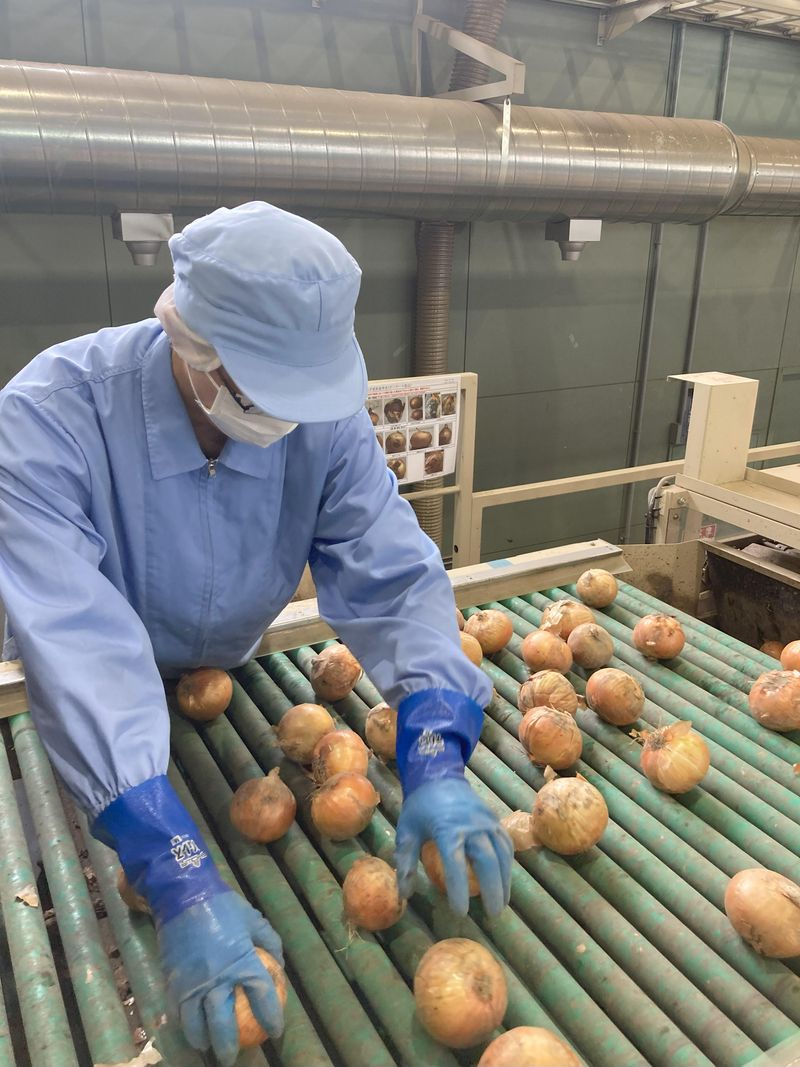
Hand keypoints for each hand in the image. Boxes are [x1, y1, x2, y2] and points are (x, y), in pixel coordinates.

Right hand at [158, 891, 284, 1064]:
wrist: (183, 894)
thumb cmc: (223, 905)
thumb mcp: (253, 919)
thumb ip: (269, 942)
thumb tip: (277, 964)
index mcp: (242, 962)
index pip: (261, 997)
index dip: (271, 1017)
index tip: (275, 1029)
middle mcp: (217, 979)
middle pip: (223, 1024)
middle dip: (229, 1045)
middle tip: (234, 1056)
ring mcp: (192, 983)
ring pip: (196, 1025)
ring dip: (203, 1040)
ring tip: (209, 1047)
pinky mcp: (172, 981)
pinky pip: (178, 1012)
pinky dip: (183, 1025)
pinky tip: (190, 1029)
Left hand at [394, 777, 512, 916]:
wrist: (438, 776)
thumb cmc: (420, 807)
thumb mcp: (406, 832)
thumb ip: (405, 863)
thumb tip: (403, 895)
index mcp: (447, 829)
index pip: (455, 864)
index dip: (459, 889)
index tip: (460, 912)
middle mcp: (471, 826)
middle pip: (487, 860)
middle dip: (492, 888)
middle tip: (493, 914)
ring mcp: (486, 821)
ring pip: (501, 853)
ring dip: (505, 880)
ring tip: (502, 903)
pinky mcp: (494, 819)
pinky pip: (505, 843)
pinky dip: (507, 863)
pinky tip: (505, 879)